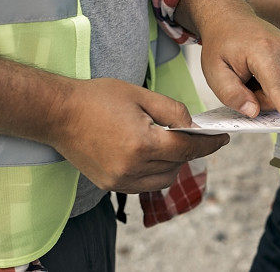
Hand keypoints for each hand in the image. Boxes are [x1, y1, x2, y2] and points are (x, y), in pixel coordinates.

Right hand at [52, 78, 229, 193]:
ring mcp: (119, 180)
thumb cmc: (97, 98)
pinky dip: (154, 172)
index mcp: (142, 143)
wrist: (56, 113)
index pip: (188, 149)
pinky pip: (144, 184)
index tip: (223, 139)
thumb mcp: (141, 94)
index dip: (209, 144)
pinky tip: (148, 154)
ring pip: (163, 180)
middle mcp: (132, 168)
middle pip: (177, 165)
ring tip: (166, 143)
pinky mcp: (110, 185)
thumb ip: (172, 111)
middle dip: (188, 150)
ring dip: (172, 164)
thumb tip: (192, 126)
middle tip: (190, 134)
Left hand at [176, 0, 279, 125]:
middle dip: (261, 99)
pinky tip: (264, 74)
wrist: (231, 20)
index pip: (278, 87)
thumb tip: (254, 112)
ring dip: (269, 93)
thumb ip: (231, 94)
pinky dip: (278, 87)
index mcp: (263, 51)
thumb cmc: (221, 45)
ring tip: (253, 75)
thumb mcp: (214, 72)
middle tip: (243, 81)